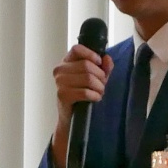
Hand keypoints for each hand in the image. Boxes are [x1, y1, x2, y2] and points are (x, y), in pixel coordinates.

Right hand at [50, 45, 113, 167]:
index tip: (99, 63)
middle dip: (100, 76)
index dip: (91, 54)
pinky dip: (95, 95)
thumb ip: (103, 67)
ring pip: (88, 78)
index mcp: (66, 62)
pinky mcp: (62, 95)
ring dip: (99, 87)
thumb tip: (107, 59)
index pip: (77, 49)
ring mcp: (59, 82)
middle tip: (102, 85)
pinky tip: (95, 99)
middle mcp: (59, 70)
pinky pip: (85, 91)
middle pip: (87, 65)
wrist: (72, 118)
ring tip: (99, 93)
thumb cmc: (83, 96)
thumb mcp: (96, 79)